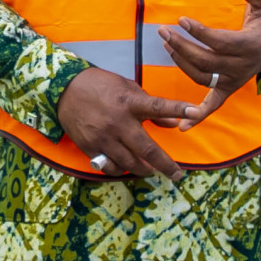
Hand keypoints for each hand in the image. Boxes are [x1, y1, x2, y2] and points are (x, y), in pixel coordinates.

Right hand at [55, 66, 201, 178]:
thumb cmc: (101, 86)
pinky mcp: (90, 147)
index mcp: (129, 102)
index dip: (178, 109)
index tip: (196, 112)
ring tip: (150, 170)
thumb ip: (150, 107)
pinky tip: (125, 168)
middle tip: (176, 175)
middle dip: (165, 164)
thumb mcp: (127, 88)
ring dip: (144, 169)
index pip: (158, 106)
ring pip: (129, 163)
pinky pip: (109, 166)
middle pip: (146, 149)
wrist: (65, 89)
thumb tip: (174, 124)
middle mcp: (118, 122)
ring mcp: (103, 137)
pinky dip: (120, 170)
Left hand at [157, 0, 260, 125]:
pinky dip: (200, 117)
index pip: (219, 42)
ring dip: (181, 63)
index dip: (199, 33)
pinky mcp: (230, 87)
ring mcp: (235, 79)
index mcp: (250, 45)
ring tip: (167, 44)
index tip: (182, 20)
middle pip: (206, 61)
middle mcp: (243, 66)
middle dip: (181, 46)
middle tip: (163, 31)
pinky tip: (183, 128)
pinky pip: (214, 105)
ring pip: (202, 77)